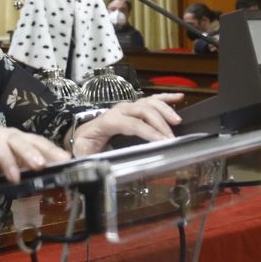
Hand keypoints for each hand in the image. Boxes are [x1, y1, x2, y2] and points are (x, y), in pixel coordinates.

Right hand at [0, 127, 69, 188]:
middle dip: (31, 151)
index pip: (35, 140)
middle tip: (41, 165)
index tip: (64, 161)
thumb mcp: (3, 165)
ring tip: (15, 178)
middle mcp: (0, 134)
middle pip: (18, 138)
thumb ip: (22, 167)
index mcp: (12, 138)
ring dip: (7, 160)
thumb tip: (48, 175)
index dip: (49, 149)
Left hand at [69, 93, 183, 155]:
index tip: (162, 142)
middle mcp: (119, 110)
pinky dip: (165, 97)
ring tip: (177, 121)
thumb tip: (95, 163)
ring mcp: (127, 107)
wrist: (83, 134)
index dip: (148, 132)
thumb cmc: (85, 143)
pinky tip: (178, 97)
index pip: (132, 124)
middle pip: (143, 111)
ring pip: (149, 102)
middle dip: (160, 124)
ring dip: (165, 110)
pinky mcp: (133, 109)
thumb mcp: (82, 151)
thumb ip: (87, 156)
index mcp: (108, 121)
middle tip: (171, 138)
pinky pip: (151, 100)